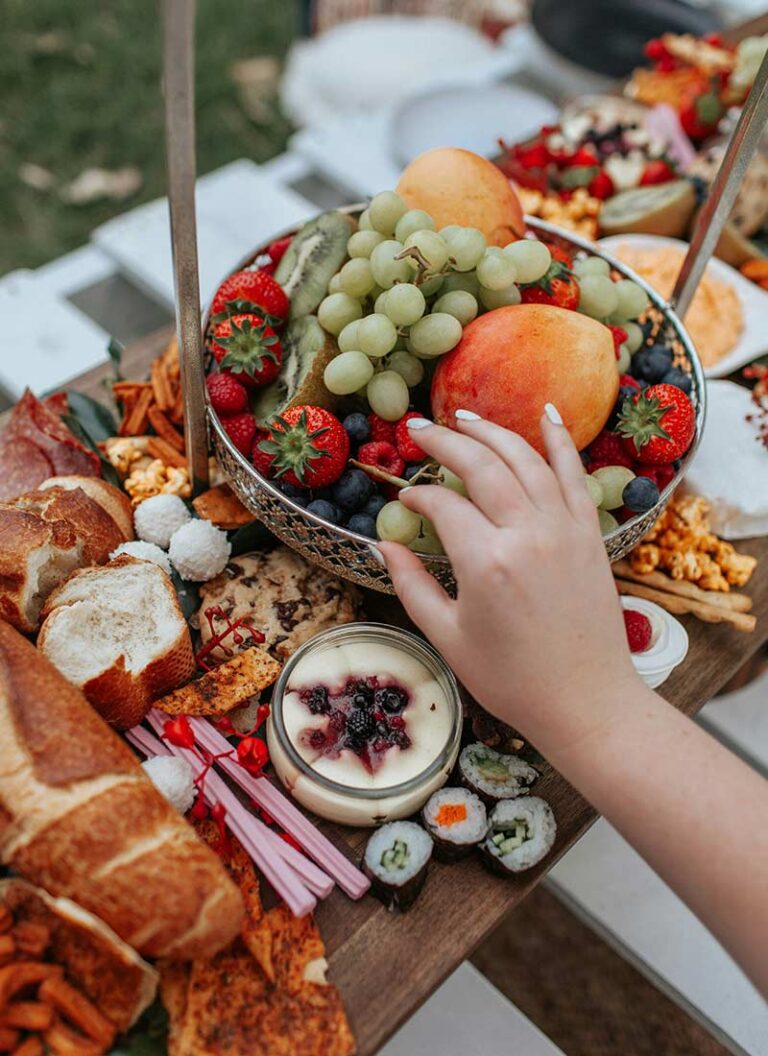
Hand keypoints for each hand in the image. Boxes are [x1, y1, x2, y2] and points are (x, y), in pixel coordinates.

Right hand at [376, 407, 643, 757]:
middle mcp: (526, 534)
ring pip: (525, 460)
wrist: (586, 701)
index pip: (442, 506)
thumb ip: (412, 586)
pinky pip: (575, 476)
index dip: (417, 499)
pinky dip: (560, 442)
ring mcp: (564, 529)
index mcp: (485, 562)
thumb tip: (383, 547)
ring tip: (464, 417)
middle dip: (445, 443)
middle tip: (418, 429)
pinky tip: (546, 414)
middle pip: (481, 466)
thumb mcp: (448, 637)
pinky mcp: (589, 534)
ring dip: (492, 431)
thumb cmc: (511, 679)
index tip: (403, 502)